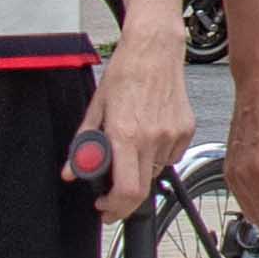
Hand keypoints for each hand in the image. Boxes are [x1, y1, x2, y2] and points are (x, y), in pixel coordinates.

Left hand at [89, 41, 193, 220]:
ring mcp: (172, 135)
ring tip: (132, 146)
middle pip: (142, 191)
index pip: (126, 191)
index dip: (114, 208)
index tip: (104, 207)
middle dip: (124, 201)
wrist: (154, 49)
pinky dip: (157, 156)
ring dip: (140, 170)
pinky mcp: (186, 130)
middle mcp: (151, 138)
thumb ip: (83, 144)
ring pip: (155, 173)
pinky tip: (150, 135)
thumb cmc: (125, 72)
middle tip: (111, 197)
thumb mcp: (96, 108)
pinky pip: (170, 157)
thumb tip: (73, 170)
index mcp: (126, 134)